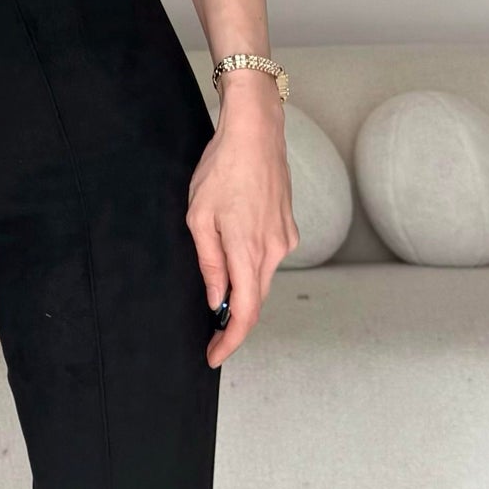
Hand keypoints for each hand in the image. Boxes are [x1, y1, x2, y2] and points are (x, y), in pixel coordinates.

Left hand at [186, 84, 298, 367]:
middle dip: (234, 320)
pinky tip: (234, 251)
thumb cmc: (222, 169)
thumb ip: (209, 263)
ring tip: (218, 290)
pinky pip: (268, 258)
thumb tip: (217, 300)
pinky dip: (251, 267)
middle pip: (255, 299)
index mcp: (248, 250)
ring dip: (242, 290)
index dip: (230, 340)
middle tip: (210, 332)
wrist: (255, 132)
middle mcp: (274, 250)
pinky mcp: (289, 227)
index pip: (245, 312)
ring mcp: (285, 238)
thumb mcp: (199, 217)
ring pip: (262, 279)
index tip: (214, 355)